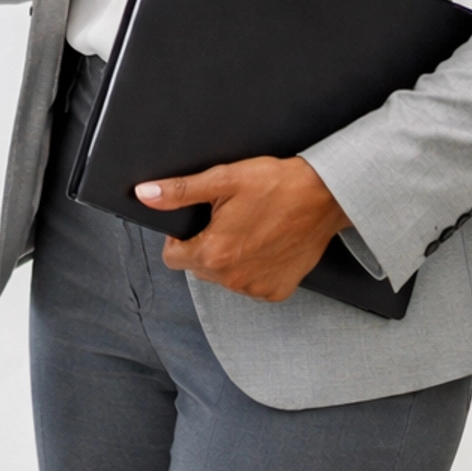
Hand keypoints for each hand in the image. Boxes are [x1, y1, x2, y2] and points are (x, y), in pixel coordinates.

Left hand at [135, 155, 349, 301]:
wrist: (325, 196)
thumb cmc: (277, 184)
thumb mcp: (223, 179)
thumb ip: (180, 191)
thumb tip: (146, 195)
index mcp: (214, 253)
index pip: (172, 258)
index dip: (179, 238)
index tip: (197, 222)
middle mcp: (233, 278)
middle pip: (198, 267)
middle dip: (204, 246)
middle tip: (226, 220)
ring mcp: (256, 287)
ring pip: (224, 277)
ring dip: (228, 258)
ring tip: (249, 229)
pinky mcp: (277, 291)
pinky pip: (251, 284)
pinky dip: (253, 268)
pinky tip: (265, 244)